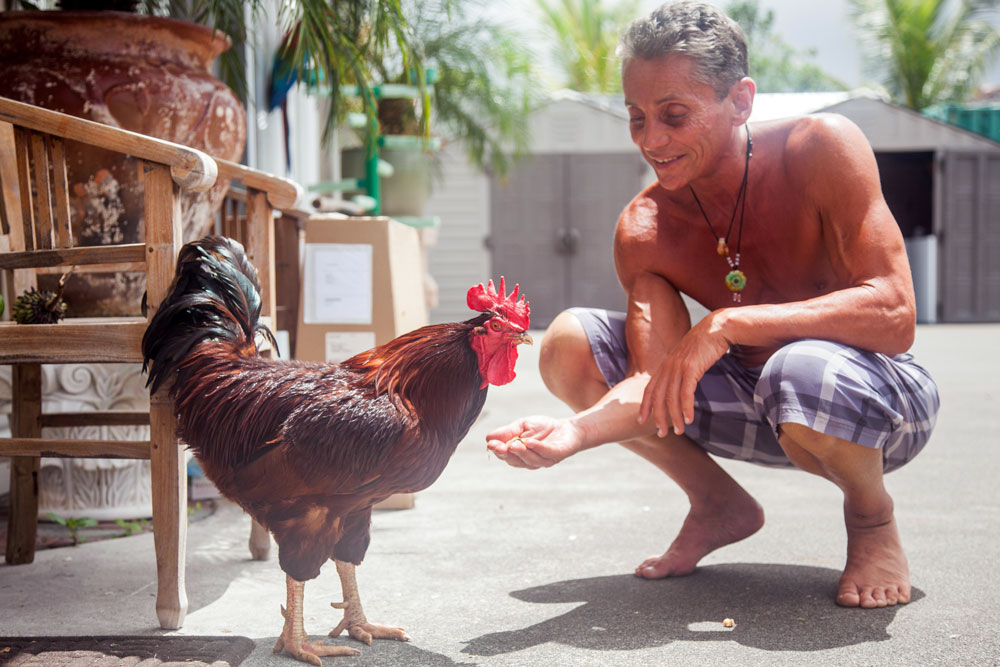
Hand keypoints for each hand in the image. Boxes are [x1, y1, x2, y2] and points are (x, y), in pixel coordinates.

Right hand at [486, 416, 584, 468]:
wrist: (568, 428)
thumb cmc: (543, 428)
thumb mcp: (522, 426)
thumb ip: (507, 432)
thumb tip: (489, 438)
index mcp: (519, 454)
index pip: (506, 455)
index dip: (498, 450)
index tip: (491, 444)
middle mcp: (530, 461)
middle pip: (516, 461)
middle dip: (507, 454)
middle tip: (499, 446)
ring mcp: (544, 460)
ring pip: (530, 460)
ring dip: (521, 452)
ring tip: (513, 445)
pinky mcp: (557, 455)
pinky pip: (546, 453)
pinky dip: (537, 448)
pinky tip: (529, 442)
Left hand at [638, 312, 730, 436]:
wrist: (717, 328)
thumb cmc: (705, 345)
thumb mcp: (687, 358)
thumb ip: (680, 370)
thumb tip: (679, 384)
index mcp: (665, 365)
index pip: (649, 388)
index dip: (645, 405)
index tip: (641, 420)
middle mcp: (668, 366)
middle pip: (658, 397)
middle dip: (658, 417)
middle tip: (661, 434)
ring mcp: (678, 367)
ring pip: (672, 398)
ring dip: (674, 417)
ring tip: (679, 432)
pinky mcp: (691, 368)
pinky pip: (686, 393)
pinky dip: (686, 408)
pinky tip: (689, 419)